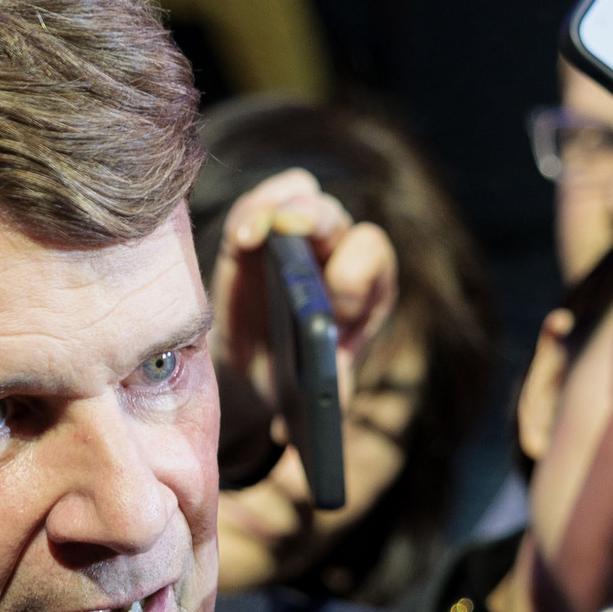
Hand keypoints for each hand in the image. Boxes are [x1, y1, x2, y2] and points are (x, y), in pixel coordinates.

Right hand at [208, 167, 397, 412]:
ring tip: (260, 232)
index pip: (371, 259)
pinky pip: (259, 206)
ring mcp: (296, 239)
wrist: (259, 380)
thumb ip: (326, 400)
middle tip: (294, 229)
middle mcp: (335, 255)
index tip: (331, 299)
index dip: (355, 275)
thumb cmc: (298, 387)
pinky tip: (241, 240)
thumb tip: (314, 415)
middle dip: (318, 223)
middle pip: (337, 220)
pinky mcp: (254, 236)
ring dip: (282, 206)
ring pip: (301, 196)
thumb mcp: (318, 399)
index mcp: (365, 292)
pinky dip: (252, 213)